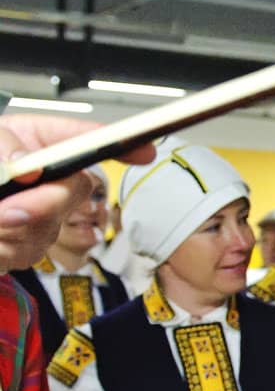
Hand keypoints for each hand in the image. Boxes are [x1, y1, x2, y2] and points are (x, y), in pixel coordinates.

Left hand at [0, 116, 155, 270]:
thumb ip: (10, 162)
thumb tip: (32, 187)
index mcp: (31, 141)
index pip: (85, 138)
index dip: (120, 144)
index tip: (144, 151)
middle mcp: (40, 176)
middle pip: (74, 192)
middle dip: (43, 205)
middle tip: (8, 211)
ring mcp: (34, 212)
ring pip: (50, 229)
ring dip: (13, 232)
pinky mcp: (22, 243)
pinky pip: (29, 253)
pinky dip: (3, 250)